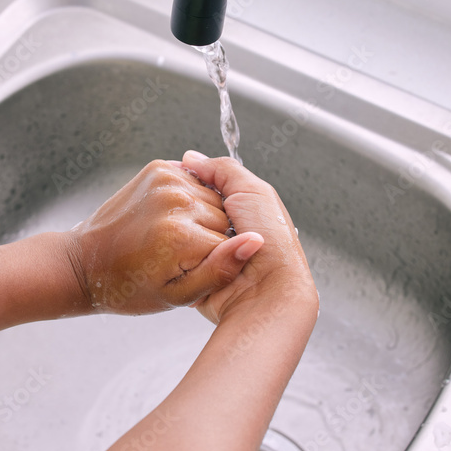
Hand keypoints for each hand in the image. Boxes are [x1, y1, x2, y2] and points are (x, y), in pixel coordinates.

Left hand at [67, 160, 264, 314]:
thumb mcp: (177, 295)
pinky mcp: (158, 169)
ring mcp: (166, 180)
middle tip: (180, 256)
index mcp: (181, 236)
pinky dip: (190, 199)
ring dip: (201, 217)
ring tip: (173, 237)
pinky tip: (170, 218)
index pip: (230, 243)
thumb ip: (220, 270)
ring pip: (212, 198)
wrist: (85, 262)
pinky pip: (195, 182)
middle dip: (209, 237)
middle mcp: (176, 201)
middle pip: (223, 217)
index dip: (215, 260)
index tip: (190, 270)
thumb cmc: (129, 287)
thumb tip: (254, 242)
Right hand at [179, 151, 317, 323]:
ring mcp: (211, 251)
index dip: (193, 183)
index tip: (182, 181)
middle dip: (187, 208)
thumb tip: (191, 159)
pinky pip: (180, 258)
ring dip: (183, 232)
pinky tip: (179, 252)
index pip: (206, 186)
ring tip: (184, 232)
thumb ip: (222, 170)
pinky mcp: (199, 273)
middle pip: (191, 208)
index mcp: (241, 208)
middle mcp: (226, 229)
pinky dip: (179, 255)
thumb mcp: (251, 191)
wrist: (267, 291)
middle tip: (185, 210)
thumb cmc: (271, 242)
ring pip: (183, 231)